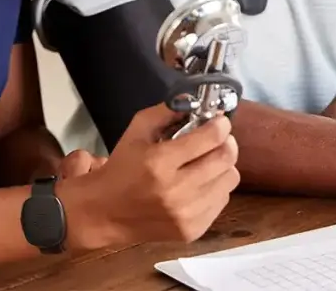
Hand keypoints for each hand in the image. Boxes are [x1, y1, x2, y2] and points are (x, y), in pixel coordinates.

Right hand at [63, 103, 238, 248]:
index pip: (210, 138)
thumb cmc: (122, 167)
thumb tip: (197, 103)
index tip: (219, 120)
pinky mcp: (193, 230)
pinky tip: (200, 183)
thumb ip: (166, 112)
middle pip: (225, 158)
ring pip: (230, 179)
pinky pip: (223, 200)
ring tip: (208, 162)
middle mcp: (176, 190)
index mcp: (159, 162)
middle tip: (218, 138)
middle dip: (227, 142)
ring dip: (223, 165)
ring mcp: (187, 214)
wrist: (105, 214)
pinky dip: (216, 187)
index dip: (220, 124)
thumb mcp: (136, 131)